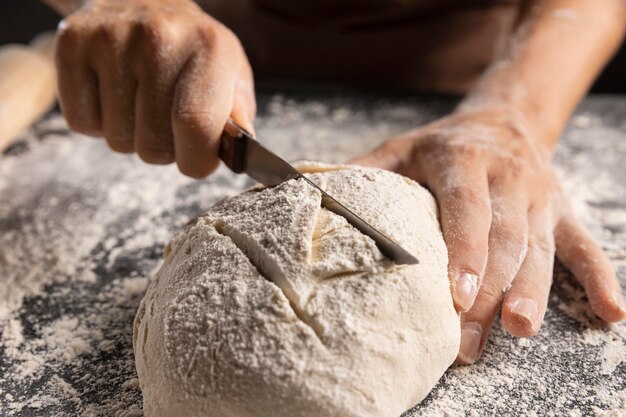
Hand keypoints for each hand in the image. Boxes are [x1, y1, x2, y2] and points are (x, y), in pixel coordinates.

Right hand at [55, 0, 254, 177]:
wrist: (144, 1)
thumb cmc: (193, 52)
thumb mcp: (231, 76)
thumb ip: (238, 119)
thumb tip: (237, 154)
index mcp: (210, 48)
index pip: (196, 127)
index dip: (196, 160)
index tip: (196, 158)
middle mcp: (160, 38)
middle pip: (154, 146)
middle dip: (164, 149)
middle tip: (167, 119)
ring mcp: (112, 38)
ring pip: (117, 140)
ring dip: (131, 136)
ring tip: (141, 101)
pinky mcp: (73, 43)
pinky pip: (81, 123)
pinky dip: (98, 123)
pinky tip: (113, 93)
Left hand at [353, 109, 625, 363]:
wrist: (503, 119)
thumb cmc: (443, 144)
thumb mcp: (401, 148)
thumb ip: (363, 172)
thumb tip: (307, 193)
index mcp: (463, 160)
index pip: (466, 207)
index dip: (463, 250)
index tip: (454, 293)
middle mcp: (507, 178)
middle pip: (502, 238)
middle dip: (487, 289)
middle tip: (468, 337)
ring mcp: (538, 197)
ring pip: (539, 248)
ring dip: (532, 291)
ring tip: (520, 330)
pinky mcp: (561, 213)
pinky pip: (584, 246)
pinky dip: (599, 278)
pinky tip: (611, 313)